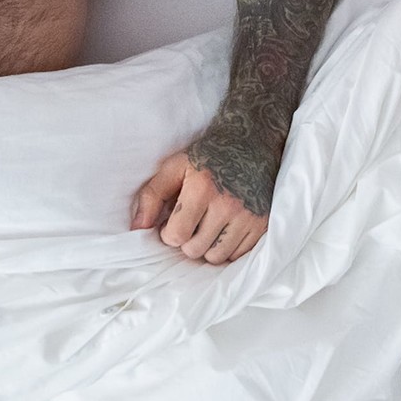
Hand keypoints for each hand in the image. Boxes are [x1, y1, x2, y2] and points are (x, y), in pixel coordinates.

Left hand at [131, 150, 268, 264]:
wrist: (250, 143)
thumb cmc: (207, 156)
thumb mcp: (174, 166)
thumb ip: (152, 196)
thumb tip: (137, 229)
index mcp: (202, 188)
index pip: (177, 236)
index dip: (169, 233)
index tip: (172, 223)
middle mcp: (227, 204)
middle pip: (195, 250)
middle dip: (187, 240)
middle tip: (191, 222)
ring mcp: (248, 216)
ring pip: (216, 257)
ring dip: (207, 247)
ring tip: (208, 226)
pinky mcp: (262, 224)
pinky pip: (238, 256)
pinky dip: (228, 248)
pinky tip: (225, 228)